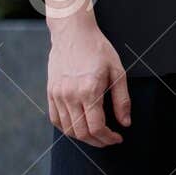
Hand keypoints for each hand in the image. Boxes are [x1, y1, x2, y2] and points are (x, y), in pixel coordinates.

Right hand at [47, 18, 131, 146]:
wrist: (73, 32)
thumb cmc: (97, 48)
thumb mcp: (117, 71)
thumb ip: (122, 100)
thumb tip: (125, 123)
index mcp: (89, 90)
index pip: (96, 127)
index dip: (108, 138)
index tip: (117, 138)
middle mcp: (70, 95)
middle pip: (82, 132)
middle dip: (98, 142)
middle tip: (108, 140)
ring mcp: (58, 94)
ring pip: (68, 129)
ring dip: (83, 137)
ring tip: (95, 135)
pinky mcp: (50, 92)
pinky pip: (55, 119)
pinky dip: (67, 128)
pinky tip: (78, 127)